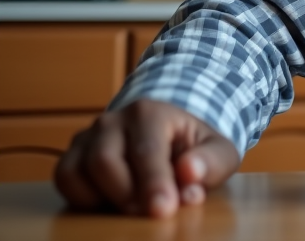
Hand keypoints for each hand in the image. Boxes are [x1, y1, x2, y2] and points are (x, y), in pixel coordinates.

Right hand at [54, 99, 239, 217]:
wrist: (172, 135)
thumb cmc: (196, 148)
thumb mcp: (218, 151)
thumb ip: (210, 162)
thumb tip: (190, 173)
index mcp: (150, 113)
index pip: (146, 151)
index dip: (153, 184)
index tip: (163, 210)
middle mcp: (113, 120)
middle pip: (104, 162)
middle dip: (126, 195)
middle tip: (150, 213)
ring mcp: (89, 136)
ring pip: (77, 172)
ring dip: (103, 199)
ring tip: (134, 206)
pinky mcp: (73, 154)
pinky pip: (64, 179)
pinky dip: (82, 198)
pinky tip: (110, 203)